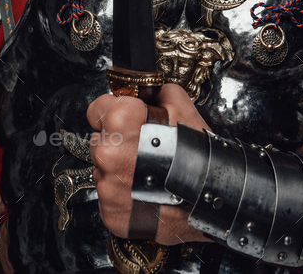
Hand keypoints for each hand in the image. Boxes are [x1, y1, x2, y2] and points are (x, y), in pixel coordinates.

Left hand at [87, 83, 210, 243]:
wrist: (206, 198)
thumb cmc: (196, 154)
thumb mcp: (181, 104)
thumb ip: (153, 93)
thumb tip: (140, 92)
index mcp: (121, 121)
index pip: (96, 109)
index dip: (111, 110)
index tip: (122, 117)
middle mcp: (108, 154)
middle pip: (101, 140)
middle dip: (118, 141)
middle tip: (143, 146)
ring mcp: (107, 186)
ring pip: (105, 169)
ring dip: (120, 168)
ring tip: (147, 170)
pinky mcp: (110, 211)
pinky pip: (110, 195)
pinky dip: (123, 193)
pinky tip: (144, 189)